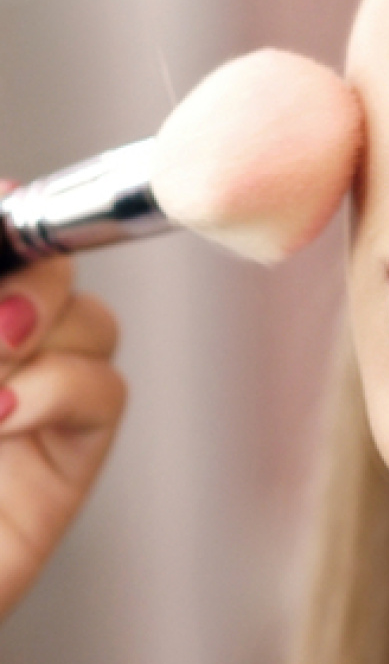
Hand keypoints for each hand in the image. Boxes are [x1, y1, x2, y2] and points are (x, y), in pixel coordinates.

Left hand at [0, 181, 125, 617]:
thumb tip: (5, 205)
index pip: (7, 240)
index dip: (12, 215)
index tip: (6, 206)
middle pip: (54, 266)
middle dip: (31, 274)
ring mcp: (30, 400)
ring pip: (91, 321)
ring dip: (45, 331)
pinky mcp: (65, 457)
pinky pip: (104, 389)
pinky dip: (59, 388)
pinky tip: (4, 413)